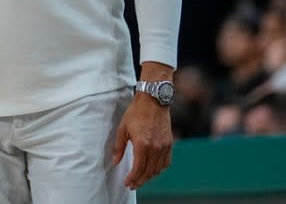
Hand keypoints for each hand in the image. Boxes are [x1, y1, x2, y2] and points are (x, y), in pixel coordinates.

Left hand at [113, 64, 174, 189]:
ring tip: (141, 178)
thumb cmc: (136, 112)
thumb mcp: (123, 128)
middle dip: (140, 181)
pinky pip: (166, 162)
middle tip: (132, 184)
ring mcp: (164, 146)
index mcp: (142, 144)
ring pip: (158, 169)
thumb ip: (119, 147)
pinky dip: (159, 169)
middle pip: (148, 172)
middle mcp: (155, 147)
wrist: (153, 100)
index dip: (132, 178)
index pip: (138, 169)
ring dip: (149, 176)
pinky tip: (153, 169)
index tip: (127, 182)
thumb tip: (115, 161)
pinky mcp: (170, 143)